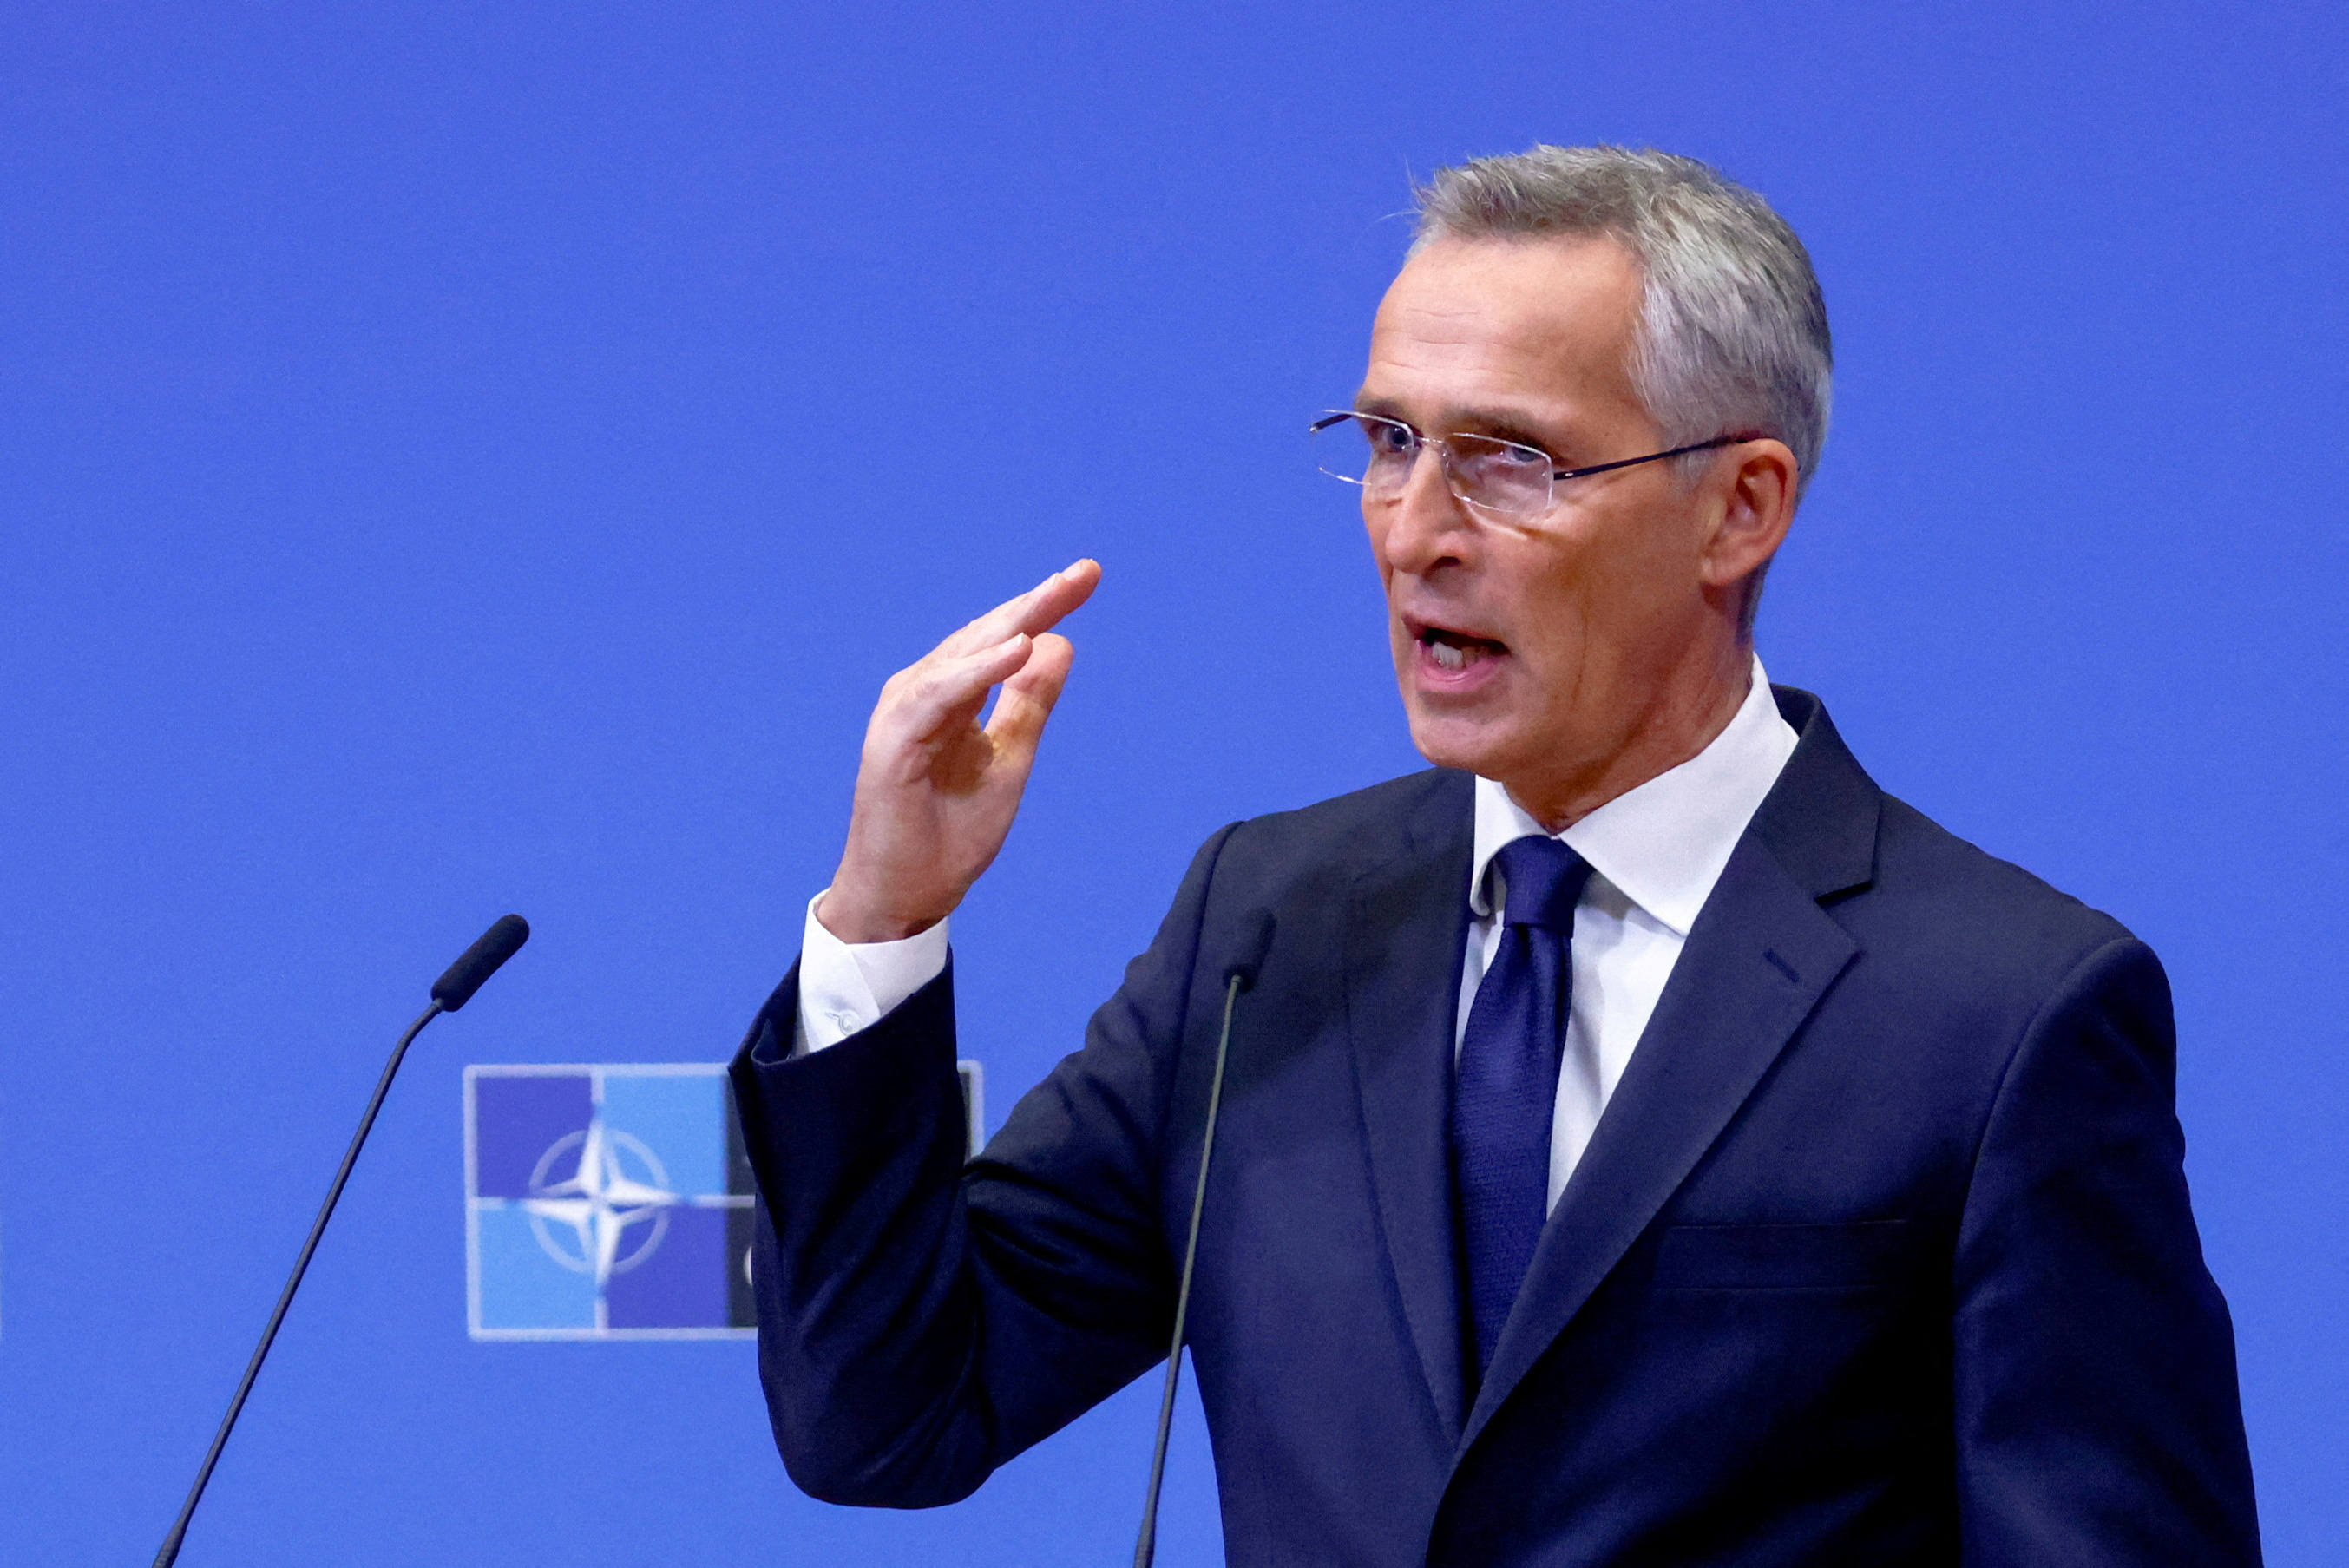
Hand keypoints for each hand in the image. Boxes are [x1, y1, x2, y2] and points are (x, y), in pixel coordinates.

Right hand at [815, 560, 1101, 943]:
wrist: (908, 894)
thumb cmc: (949, 833)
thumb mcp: (1009, 761)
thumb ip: (1029, 705)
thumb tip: (1060, 643)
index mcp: (952, 697)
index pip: (1003, 641)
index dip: (1044, 607)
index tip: (1087, 575)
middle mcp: (924, 694)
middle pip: (985, 636)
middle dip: (1035, 603)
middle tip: (1082, 573)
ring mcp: (904, 714)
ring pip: (960, 657)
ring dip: (1007, 627)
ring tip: (1052, 602)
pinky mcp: (892, 742)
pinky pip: (938, 696)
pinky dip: (975, 672)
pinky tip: (1014, 651)